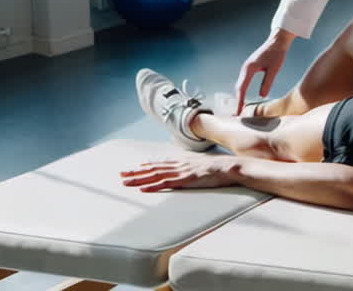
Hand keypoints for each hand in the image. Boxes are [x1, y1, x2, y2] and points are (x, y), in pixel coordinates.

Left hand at [119, 156, 238, 192]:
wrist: (231, 167)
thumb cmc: (219, 169)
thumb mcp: (202, 165)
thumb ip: (191, 167)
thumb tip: (186, 170)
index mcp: (183, 161)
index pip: (159, 163)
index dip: (145, 166)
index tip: (133, 168)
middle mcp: (179, 165)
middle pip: (153, 168)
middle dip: (136, 172)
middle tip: (121, 174)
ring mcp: (182, 172)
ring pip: (156, 176)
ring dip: (140, 179)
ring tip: (126, 181)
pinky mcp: (186, 180)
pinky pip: (166, 184)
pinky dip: (153, 186)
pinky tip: (144, 189)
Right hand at [234, 29, 295, 114]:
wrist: (278, 41)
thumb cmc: (277, 53)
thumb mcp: (274, 69)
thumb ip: (267, 83)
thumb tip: (262, 96)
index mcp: (249, 68)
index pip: (242, 89)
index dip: (240, 102)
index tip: (239, 112)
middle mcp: (245, 68)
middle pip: (238, 88)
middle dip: (237, 101)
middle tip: (237, 114)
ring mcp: (247, 67)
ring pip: (240, 84)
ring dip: (239, 96)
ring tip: (240, 108)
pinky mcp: (250, 67)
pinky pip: (243, 81)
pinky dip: (242, 90)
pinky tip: (244, 96)